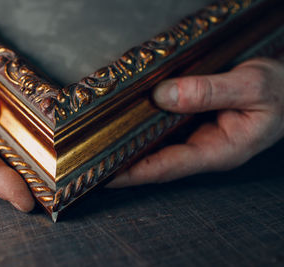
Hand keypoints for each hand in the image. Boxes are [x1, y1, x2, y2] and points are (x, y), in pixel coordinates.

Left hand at [109, 58, 283, 186]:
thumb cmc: (280, 92)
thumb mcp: (252, 87)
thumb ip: (209, 91)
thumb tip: (164, 96)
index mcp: (219, 151)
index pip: (166, 167)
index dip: (133, 173)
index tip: (104, 175)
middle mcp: (203, 150)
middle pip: (155, 161)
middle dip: (123, 162)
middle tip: (90, 160)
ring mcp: (197, 139)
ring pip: (157, 146)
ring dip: (129, 146)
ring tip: (98, 144)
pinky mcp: (194, 124)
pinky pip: (163, 129)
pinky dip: (143, 127)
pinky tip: (126, 122)